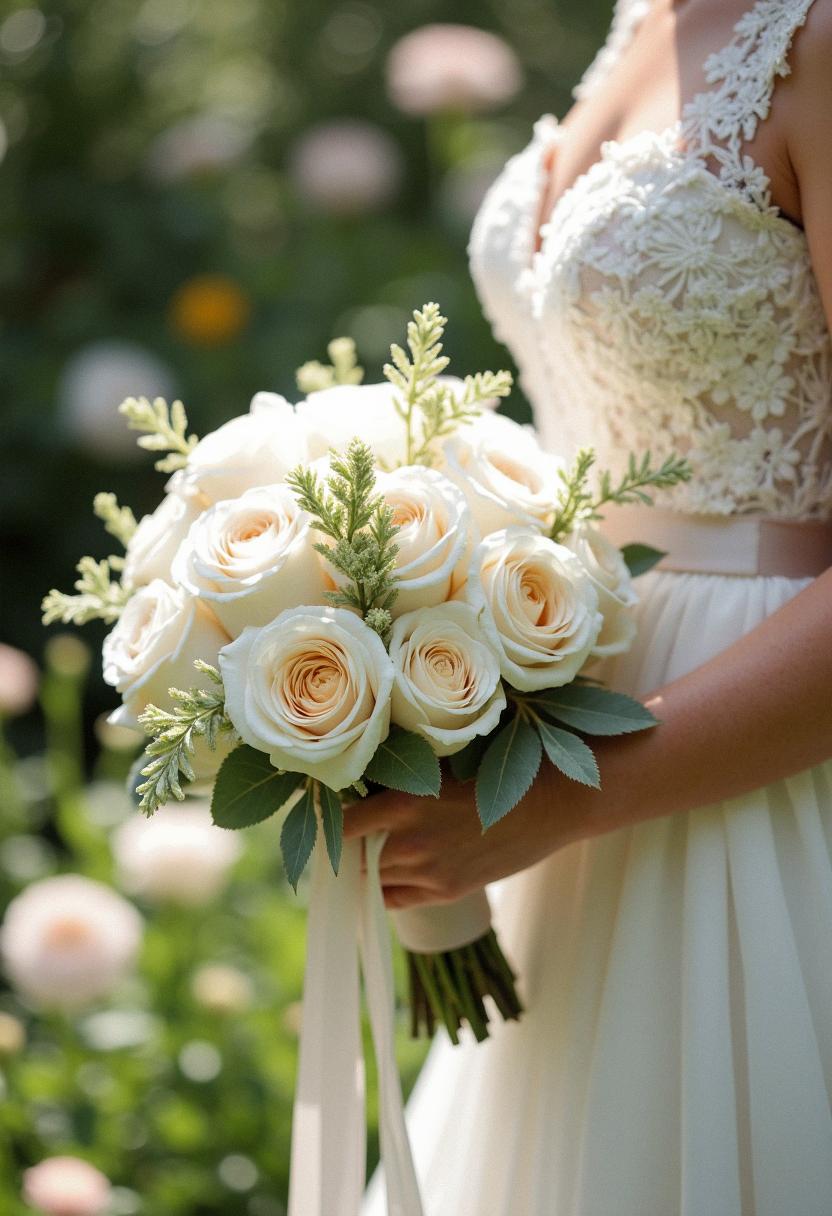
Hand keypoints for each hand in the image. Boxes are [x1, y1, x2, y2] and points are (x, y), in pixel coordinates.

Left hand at [343, 763, 582, 909]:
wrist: (552, 801)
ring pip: (375, 880)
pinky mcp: (448, 891)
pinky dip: (387, 890)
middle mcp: (410, 840)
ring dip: (370, 869)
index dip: (331, 827)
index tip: (326, 821)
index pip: (342, 826)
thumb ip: (404, 779)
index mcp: (405, 800)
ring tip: (372, 854)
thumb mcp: (442, 765)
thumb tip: (363, 788)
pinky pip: (398, 900)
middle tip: (349, 839)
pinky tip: (389, 876)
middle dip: (351, 848)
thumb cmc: (498, 769)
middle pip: (355, 857)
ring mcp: (429, 871)